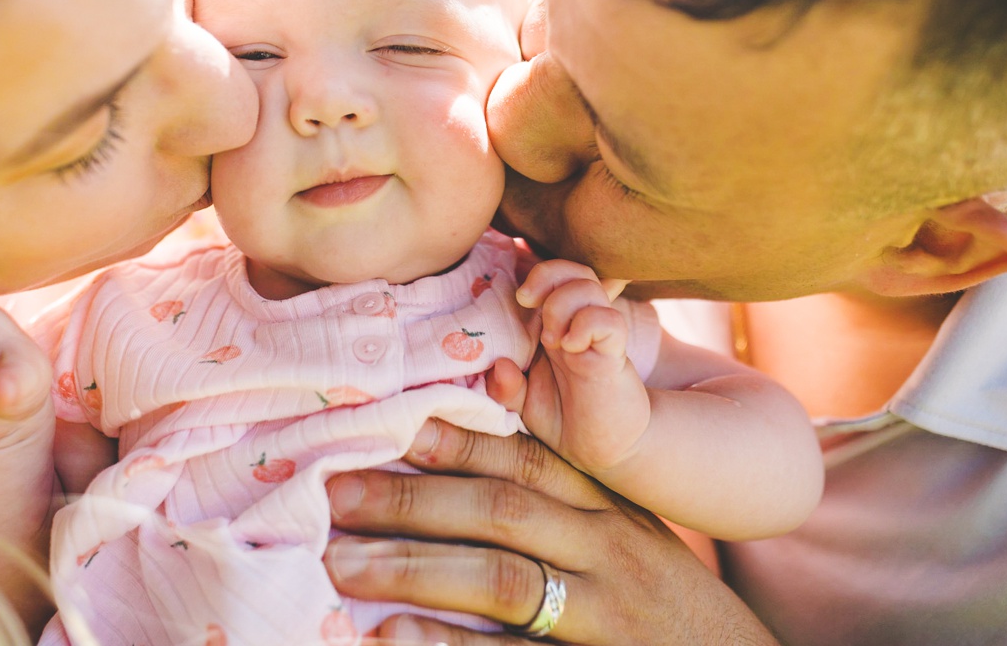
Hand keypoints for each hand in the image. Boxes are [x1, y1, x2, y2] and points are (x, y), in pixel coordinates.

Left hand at [323, 420, 779, 644]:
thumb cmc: (674, 609)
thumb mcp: (635, 538)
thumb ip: (569, 482)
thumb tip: (497, 386)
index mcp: (615, 511)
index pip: (530, 461)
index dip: (460, 440)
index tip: (394, 424)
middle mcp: (611, 553)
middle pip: (501, 511)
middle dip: (412, 499)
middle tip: (332, 491)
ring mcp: (603, 617)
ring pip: (501, 577)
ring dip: (412, 567)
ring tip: (339, 562)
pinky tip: (391, 637)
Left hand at [489, 260, 647, 475]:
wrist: (601, 449)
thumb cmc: (562, 417)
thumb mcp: (521, 405)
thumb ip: (504, 388)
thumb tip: (499, 366)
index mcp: (552, 326)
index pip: (552, 277)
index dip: (536, 275)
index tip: (519, 298)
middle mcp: (576, 324)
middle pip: (572, 270)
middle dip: (546, 276)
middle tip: (527, 301)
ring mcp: (597, 337)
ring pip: (588, 287)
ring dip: (562, 304)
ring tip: (552, 340)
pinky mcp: (614, 355)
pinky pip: (609, 320)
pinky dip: (587, 324)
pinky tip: (573, 347)